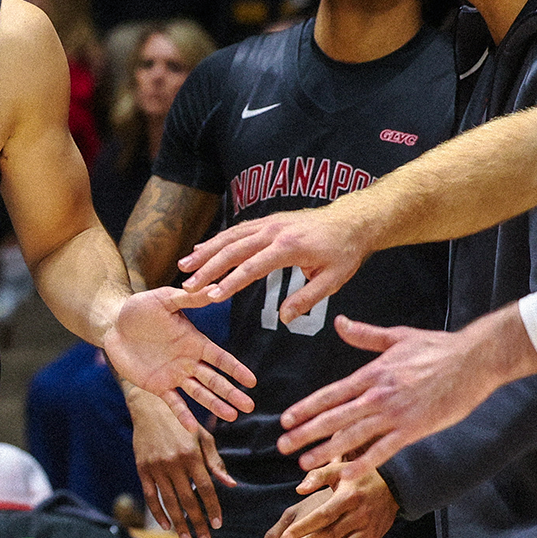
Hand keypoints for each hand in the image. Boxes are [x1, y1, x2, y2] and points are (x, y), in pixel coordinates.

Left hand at [106, 287, 256, 421]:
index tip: (251, 381)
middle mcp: (188, 361)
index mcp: (194, 341)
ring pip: (199, 393)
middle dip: (231, 392)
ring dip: (214, 405)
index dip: (235, 369)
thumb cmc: (140, 307)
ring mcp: (174, 375)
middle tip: (249, 406)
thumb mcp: (164, 299)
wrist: (113, 323)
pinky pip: (173, 403)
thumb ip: (188, 299)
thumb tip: (213, 290)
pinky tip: (193, 429)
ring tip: (231, 416)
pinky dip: (183, 415)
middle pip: (214, 380)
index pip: (220, 358)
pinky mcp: (157, 386)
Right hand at [127, 385, 235, 537]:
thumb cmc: (182, 422)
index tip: (218, 524)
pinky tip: (166, 525)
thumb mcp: (203, 437)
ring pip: (169, 502)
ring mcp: (156, 467)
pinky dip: (157, 513)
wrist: (149, 407)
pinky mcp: (142, 468)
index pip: (206, 488)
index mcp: (192, 454)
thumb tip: (230, 485)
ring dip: (179, 523)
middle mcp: (174, 462)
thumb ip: (215, 462)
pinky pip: (150, 496)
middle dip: (198, 523)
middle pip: (188, 500)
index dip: (213, 508)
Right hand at [178, 206, 367, 322]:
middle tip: (188, 285)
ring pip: (230, 237)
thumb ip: (307, 299)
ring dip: (205, 252)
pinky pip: (237, 230)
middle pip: (233, 249)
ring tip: (184, 266)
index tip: (212, 297)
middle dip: (208, 268)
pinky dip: (217, 240)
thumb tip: (284, 318)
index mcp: (290, 247)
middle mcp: (274, 231)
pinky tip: (201, 249)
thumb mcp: (333, 280)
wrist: (353, 219)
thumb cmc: (345, 251)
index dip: (230, 283)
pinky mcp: (267, 221)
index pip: (253, 267)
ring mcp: (269, 223)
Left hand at [274, 463, 398, 537]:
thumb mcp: (338, 469)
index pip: (323, 516)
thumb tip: (299, 490)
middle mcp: (361, 515)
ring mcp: (369, 530)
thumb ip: (317, 477)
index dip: (303, 528)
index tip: (285, 536)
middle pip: (330, 536)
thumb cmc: (357, 477)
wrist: (392, 486)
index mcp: (349, 496)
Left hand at [277, 306, 536, 472]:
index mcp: (372, 374)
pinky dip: (364, 463)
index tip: (286, 420)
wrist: (475, 359)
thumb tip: (339, 322)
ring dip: (326, 451)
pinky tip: (345, 475)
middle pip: (334, 417)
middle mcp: (378, 396)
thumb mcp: (397, 336)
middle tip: (283, 446)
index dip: (306, 408)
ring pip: (353, 436)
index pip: (330, 394)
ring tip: (304, 463)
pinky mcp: (415, 429)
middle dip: (306, 433)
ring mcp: (395, 414)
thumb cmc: (438, 347)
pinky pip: (384, 450)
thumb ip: (364, 334)